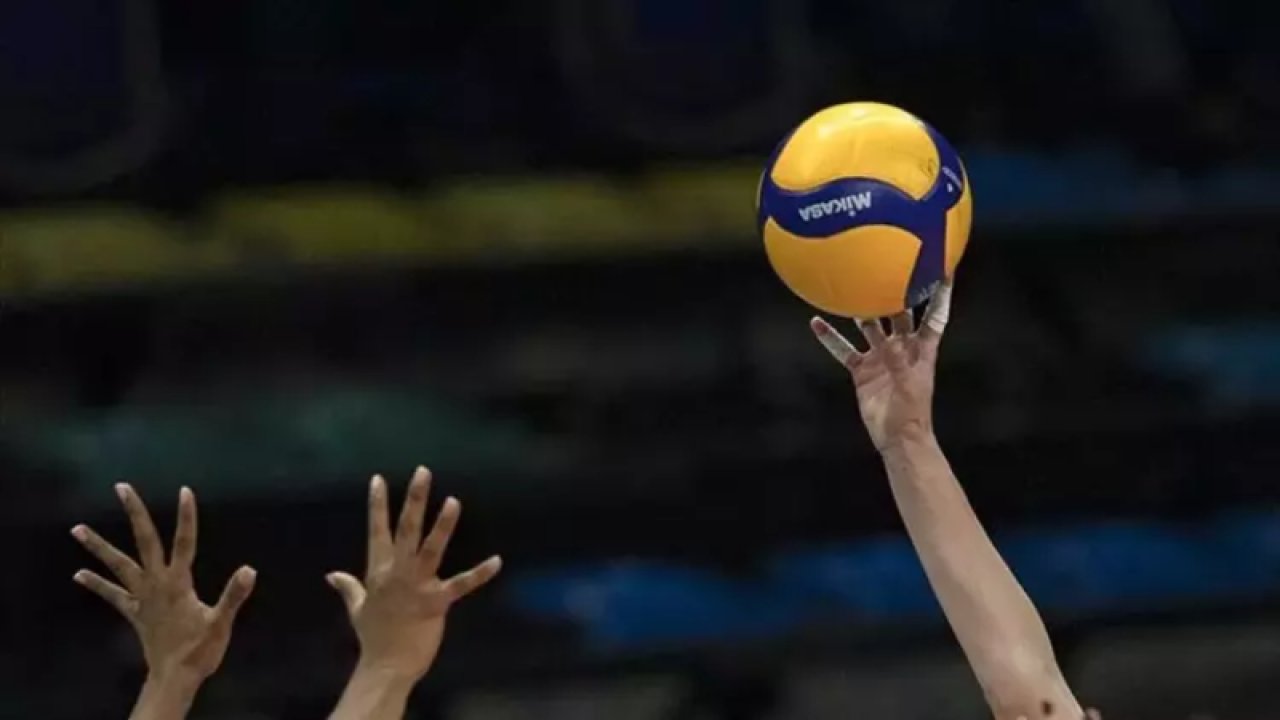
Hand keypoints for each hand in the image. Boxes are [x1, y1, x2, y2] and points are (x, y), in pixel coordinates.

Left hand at [71, 484, 255, 682]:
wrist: (174, 677)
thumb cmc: (200, 650)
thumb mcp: (221, 622)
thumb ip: (233, 595)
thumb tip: (250, 569)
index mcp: (178, 582)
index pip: (184, 542)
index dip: (186, 517)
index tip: (185, 491)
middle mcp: (156, 583)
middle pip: (144, 542)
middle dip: (135, 514)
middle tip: (121, 488)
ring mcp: (141, 598)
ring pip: (117, 566)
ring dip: (98, 547)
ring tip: (77, 529)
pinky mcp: (134, 613)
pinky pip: (112, 595)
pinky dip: (96, 584)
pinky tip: (79, 573)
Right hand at [328, 467, 501, 682]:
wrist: (386, 666)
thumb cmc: (373, 637)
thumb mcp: (357, 608)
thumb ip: (348, 587)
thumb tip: (331, 574)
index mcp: (378, 571)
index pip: (377, 530)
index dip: (378, 504)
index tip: (379, 478)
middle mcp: (397, 573)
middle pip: (406, 528)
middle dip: (415, 499)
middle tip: (423, 471)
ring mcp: (417, 586)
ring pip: (431, 547)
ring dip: (443, 524)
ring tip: (454, 501)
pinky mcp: (437, 603)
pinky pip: (461, 584)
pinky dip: (480, 573)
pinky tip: (497, 561)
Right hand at [810, 281, 953, 450]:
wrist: (896, 438)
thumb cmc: (912, 412)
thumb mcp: (909, 385)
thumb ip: (899, 362)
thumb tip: (888, 341)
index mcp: (922, 349)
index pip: (934, 315)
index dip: (940, 294)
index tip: (943, 269)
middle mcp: (901, 348)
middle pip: (899, 315)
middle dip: (894, 294)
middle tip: (884, 269)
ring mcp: (880, 358)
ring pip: (869, 327)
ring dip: (860, 311)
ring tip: (848, 290)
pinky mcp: (862, 370)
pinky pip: (844, 349)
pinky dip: (831, 338)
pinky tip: (817, 323)